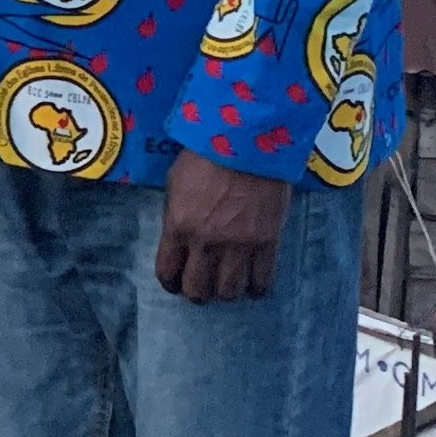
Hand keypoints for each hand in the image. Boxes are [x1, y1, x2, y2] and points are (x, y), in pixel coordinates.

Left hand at [157, 149, 290, 301]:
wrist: (247, 143)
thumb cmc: (205, 157)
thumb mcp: (175, 184)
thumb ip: (175, 215)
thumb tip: (177, 237)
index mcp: (177, 227)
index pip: (168, 271)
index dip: (171, 282)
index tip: (175, 283)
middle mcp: (205, 243)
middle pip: (198, 288)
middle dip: (197, 292)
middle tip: (202, 286)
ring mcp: (238, 246)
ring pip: (229, 291)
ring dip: (226, 292)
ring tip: (227, 285)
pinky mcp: (268, 243)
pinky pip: (262, 281)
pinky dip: (256, 289)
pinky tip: (253, 287)